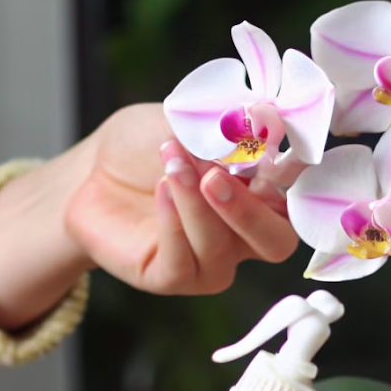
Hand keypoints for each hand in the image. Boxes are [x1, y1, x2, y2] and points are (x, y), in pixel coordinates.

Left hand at [0, 103, 305, 329]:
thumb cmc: (146, 145)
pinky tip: (161, 190)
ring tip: (172, 161)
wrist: (89, 171)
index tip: (277, 149)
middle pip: (277, 243)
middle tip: (215, 176)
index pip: (301, 199)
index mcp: (264, 195)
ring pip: (221, 249)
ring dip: (196, 203)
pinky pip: (183, 262)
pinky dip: (173, 222)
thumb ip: (229, 122)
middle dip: (249, 212)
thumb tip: (267, 114)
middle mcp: (245, 234)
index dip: (299, 181)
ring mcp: (211, 260)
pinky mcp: (172, 276)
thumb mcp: (188, 120)